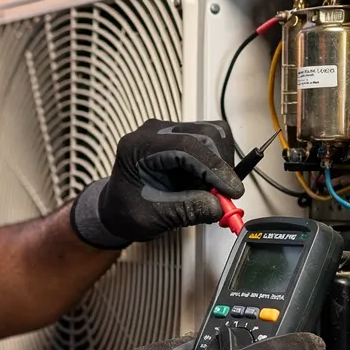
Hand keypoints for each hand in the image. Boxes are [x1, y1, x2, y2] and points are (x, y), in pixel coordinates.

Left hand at [71, 119, 244, 248]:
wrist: (118, 208)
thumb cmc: (127, 209)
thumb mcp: (154, 217)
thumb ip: (187, 209)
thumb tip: (219, 206)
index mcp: (138, 146)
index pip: (186, 146)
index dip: (214, 168)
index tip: (231, 190)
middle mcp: (155, 132)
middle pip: (205, 134)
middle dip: (220, 167)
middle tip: (223, 197)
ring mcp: (170, 132)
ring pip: (213, 136)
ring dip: (219, 166)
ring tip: (208, 192)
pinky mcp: (183, 138)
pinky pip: (212, 144)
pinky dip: (215, 166)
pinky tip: (203, 184)